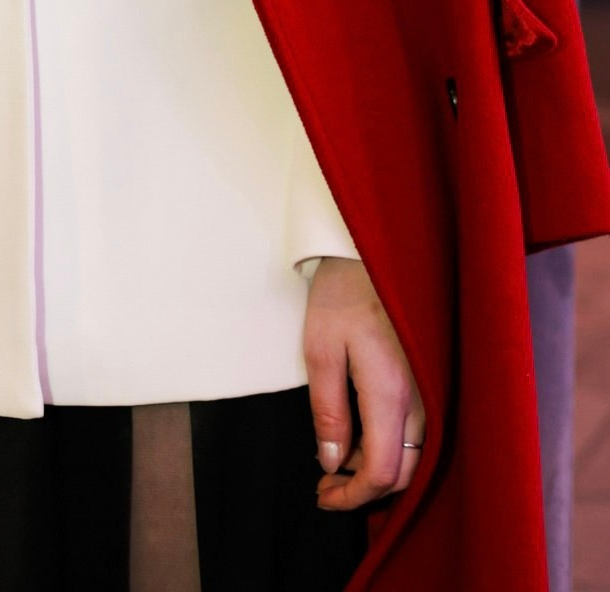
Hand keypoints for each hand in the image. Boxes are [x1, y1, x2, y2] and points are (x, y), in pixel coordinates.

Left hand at [303, 256, 425, 510]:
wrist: (374, 254)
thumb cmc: (342, 295)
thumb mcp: (320, 350)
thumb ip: (328, 411)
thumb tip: (332, 463)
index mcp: (390, 392)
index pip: (384, 471)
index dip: (353, 495)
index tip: (325, 496)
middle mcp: (420, 399)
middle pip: (403, 471)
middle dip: (364, 488)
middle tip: (325, 486)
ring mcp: (429, 391)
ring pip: (412, 454)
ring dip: (376, 468)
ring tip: (336, 460)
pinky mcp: (428, 382)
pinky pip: (417, 433)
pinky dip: (390, 447)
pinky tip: (360, 437)